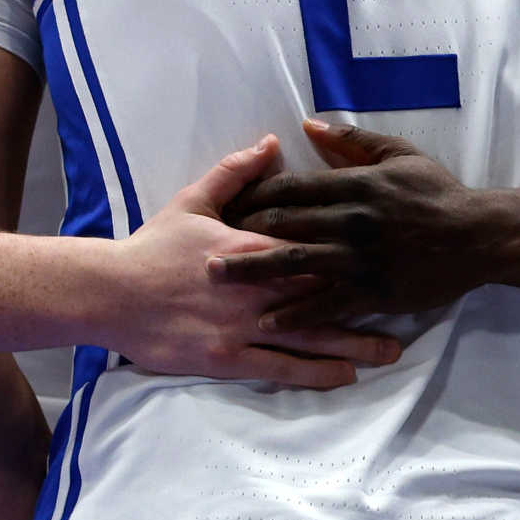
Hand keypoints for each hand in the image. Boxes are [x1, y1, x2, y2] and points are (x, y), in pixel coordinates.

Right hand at [106, 136, 405, 388]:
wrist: (110, 292)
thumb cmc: (152, 247)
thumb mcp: (193, 200)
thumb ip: (236, 173)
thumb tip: (270, 143)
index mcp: (250, 246)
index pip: (311, 245)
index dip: (351, 251)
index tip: (387, 252)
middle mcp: (255, 288)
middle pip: (323, 293)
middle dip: (367, 300)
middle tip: (408, 304)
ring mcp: (243, 326)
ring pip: (310, 336)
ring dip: (353, 344)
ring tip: (390, 351)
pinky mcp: (228, 358)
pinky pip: (280, 369)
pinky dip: (315, 373)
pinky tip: (344, 376)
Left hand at [213, 118, 494, 324]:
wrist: (477, 237)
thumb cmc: (436, 192)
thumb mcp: (398, 154)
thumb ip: (351, 141)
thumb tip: (306, 127)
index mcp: (354, 185)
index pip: (291, 187)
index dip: (253, 195)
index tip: (225, 204)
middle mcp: (351, 221)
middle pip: (283, 224)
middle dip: (240, 232)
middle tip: (203, 240)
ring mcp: (360, 259)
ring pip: (295, 264)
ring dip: (251, 270)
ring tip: (217, 276)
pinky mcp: (372, 292)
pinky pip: (325, 304)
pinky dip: (293, 312)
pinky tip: (266, 319)